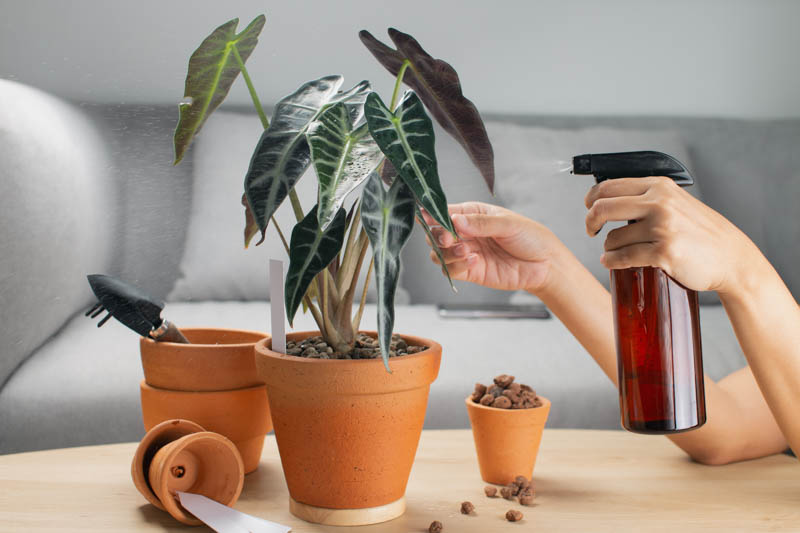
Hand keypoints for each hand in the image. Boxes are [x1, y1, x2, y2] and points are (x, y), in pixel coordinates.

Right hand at [422, 202, 562, 292]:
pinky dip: (457, 266)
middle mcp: (466, 233)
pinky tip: (474, 260)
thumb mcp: (508, 223)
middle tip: (448, 238)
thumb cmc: (531, 238)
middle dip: (438, 236)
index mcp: (473, 214)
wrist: (545, 264)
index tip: (427, 216)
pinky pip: (452, 270)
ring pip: (440, 253)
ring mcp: (467, 253)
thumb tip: (456, 221)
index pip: (446, 212)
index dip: (434, 215)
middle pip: (436, 234)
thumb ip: (481, 223)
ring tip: (466, 250)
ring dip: (447, 253)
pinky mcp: (471, 271)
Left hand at [584, 176, 758, 293]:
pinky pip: (623, 257)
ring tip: (616, 253)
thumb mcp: (676, 203)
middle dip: (590, 221)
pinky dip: (612, 262)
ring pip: (612, 238)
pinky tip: (611, 263)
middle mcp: (660, 203)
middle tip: (591, 230)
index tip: (589, 209)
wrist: (731, 258)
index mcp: (660, 186)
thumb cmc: (701, 233)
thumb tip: (608, 200)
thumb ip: (648, 198)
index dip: (591, 199)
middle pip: (603, 208)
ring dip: (608, 248)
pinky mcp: (664, 252)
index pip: (609, 186)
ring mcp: (662, 227)